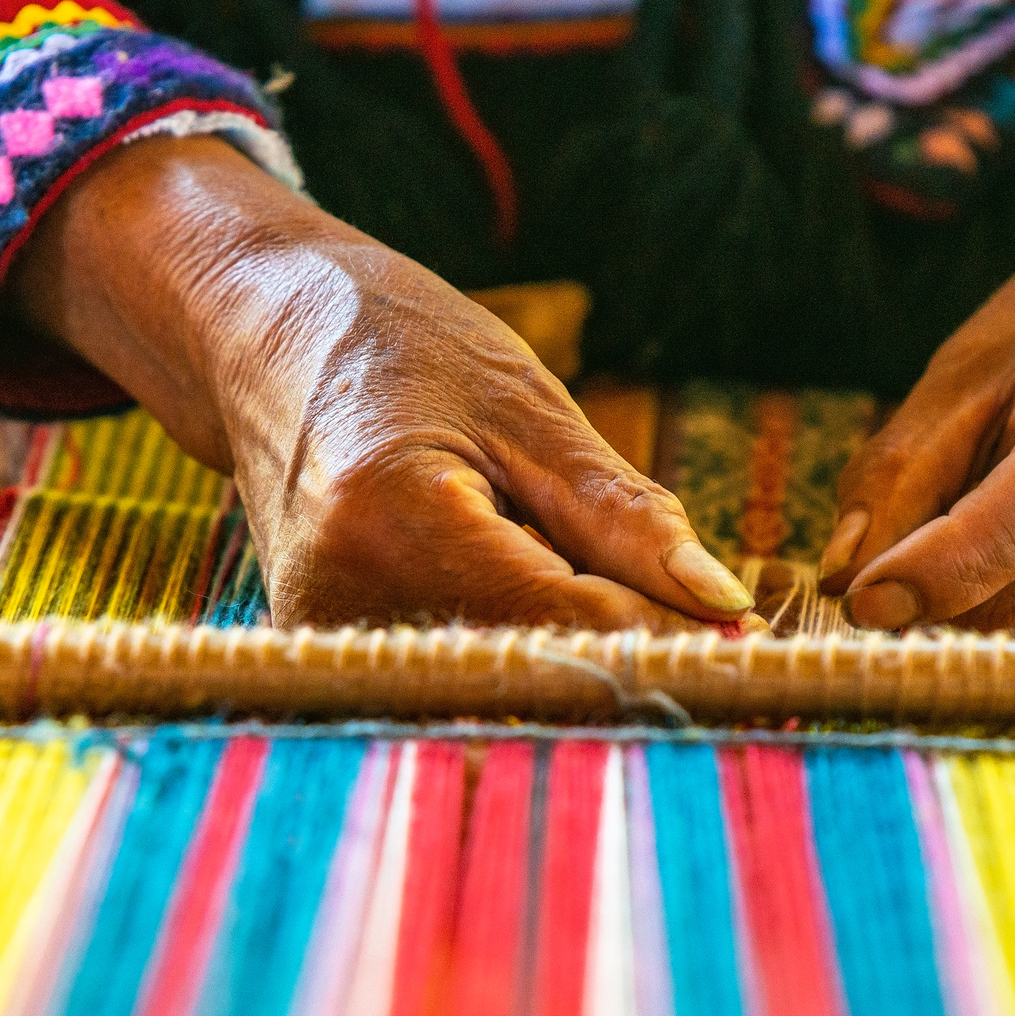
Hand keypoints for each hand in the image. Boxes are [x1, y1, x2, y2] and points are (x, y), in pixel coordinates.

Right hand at [7, 136, 752, 630]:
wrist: (259, 335)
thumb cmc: (396, 345)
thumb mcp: (528, 404)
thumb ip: (624, 516)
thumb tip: (723, 607)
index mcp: (395, 522)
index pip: (569, 625)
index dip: (672, 639)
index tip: (755, 641)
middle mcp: (342, 602)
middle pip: (536, 670)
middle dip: (635, 656)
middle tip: (716, 633)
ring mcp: (324, 640)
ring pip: (502, 680)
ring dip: (577, 652)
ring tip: (610, 589)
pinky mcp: (328, 657)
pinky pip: (459, 669)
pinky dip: (520, 643)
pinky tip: (535, 593)